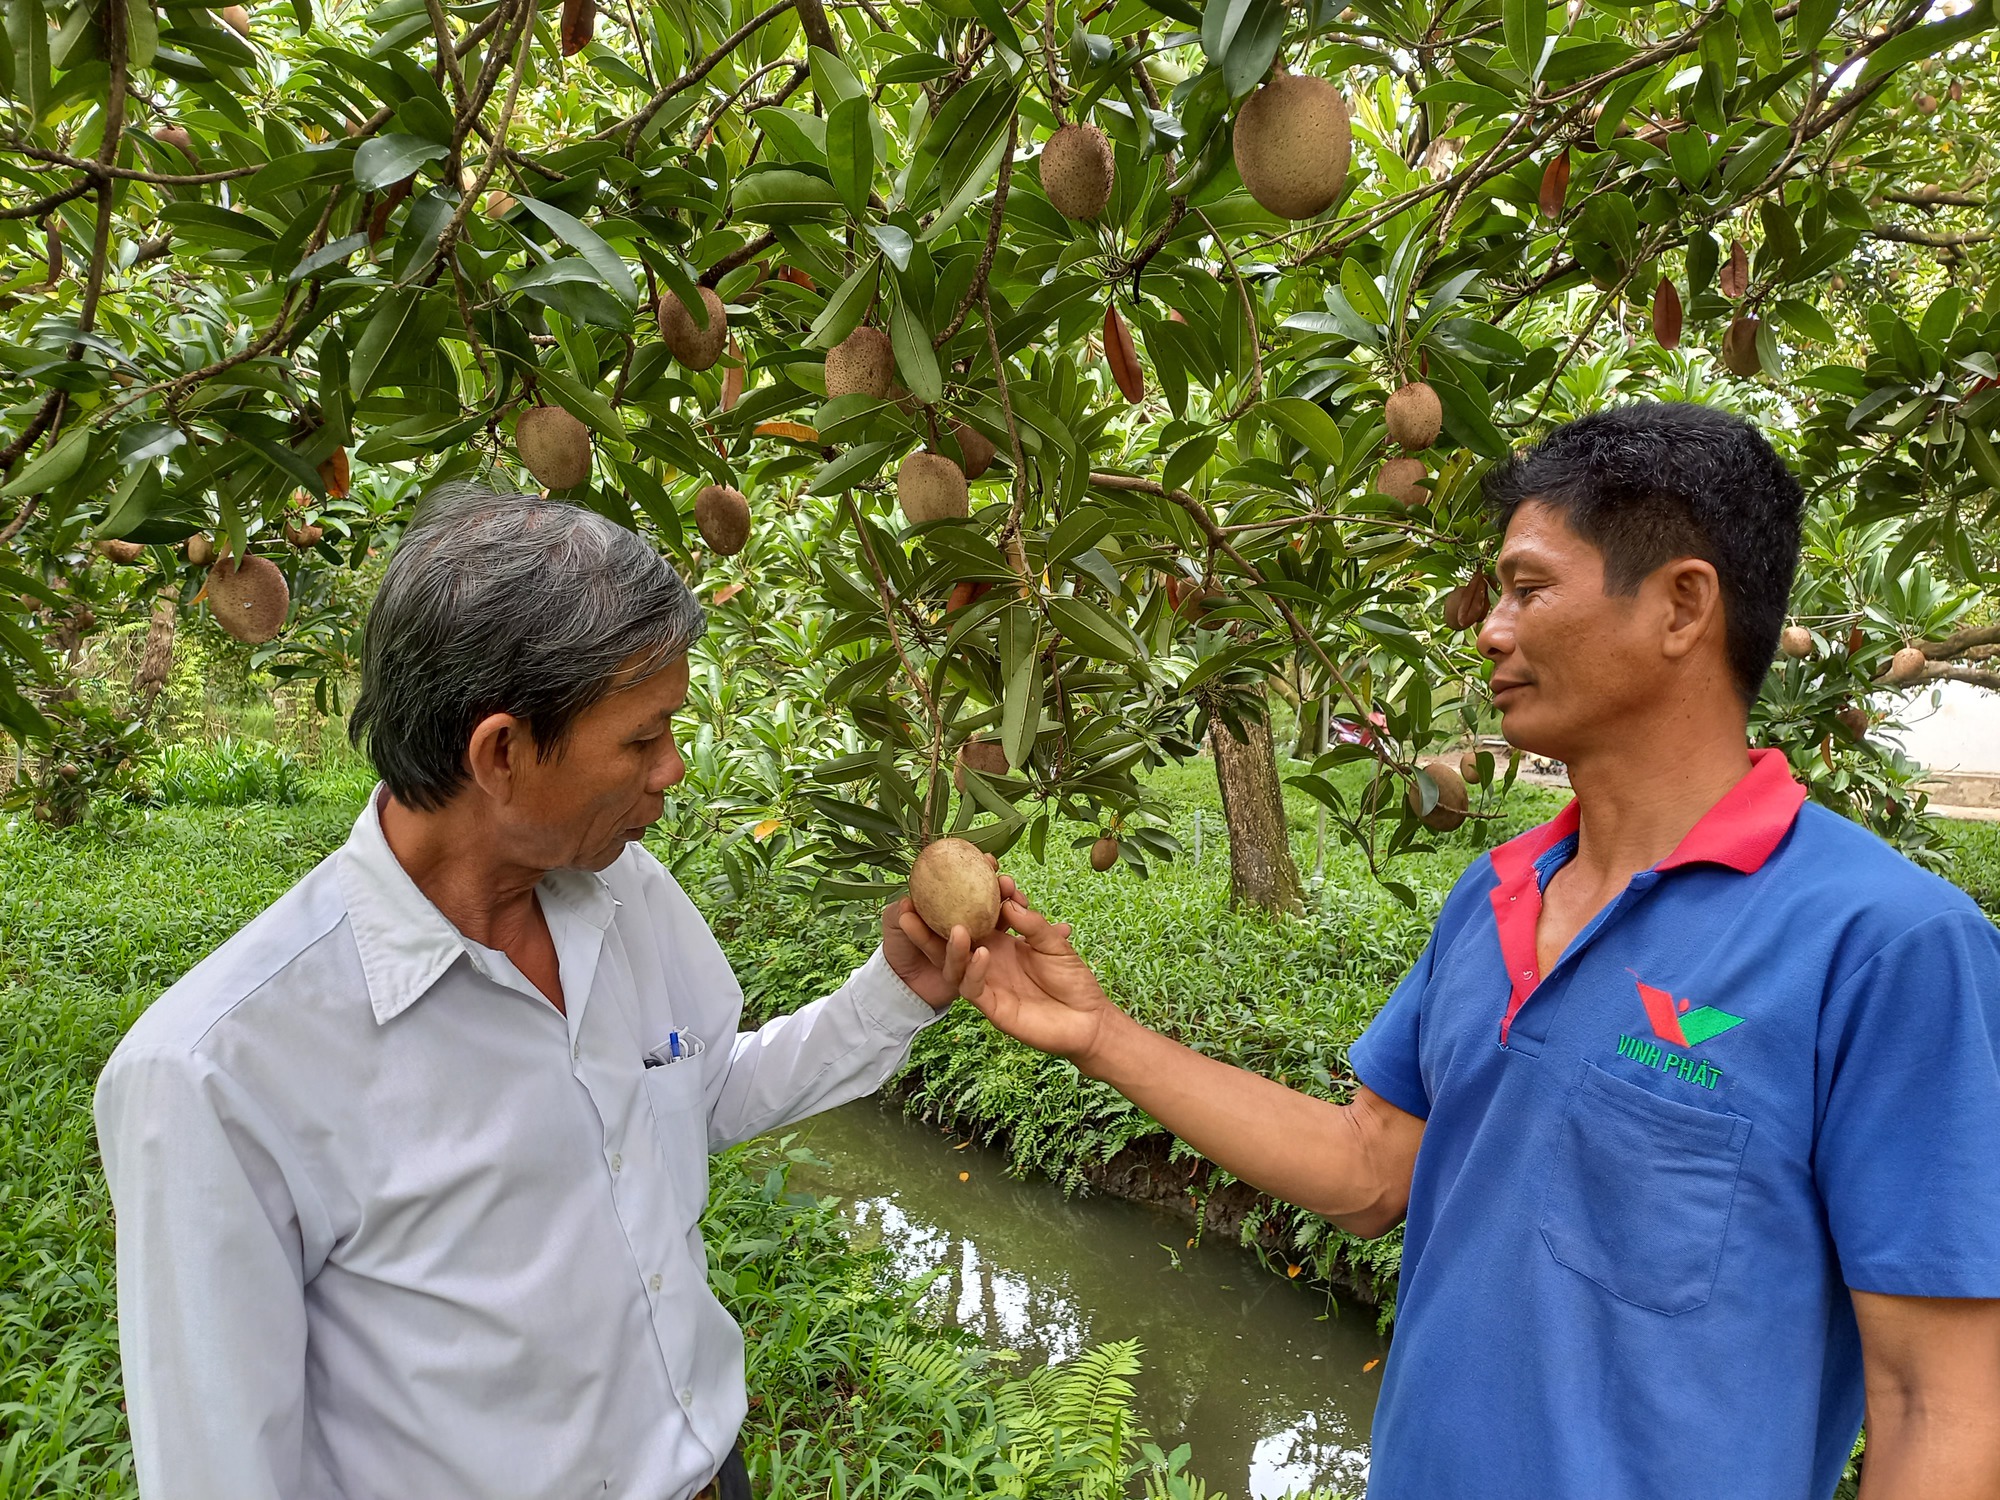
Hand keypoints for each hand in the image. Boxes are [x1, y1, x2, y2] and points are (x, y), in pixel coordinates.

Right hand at [897, 877, 1124, 1067]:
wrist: (1087, 1020)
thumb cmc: (1073, 979)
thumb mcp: (1055, 943)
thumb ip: (1031, 923)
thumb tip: (1006, 901)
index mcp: (1001, 941)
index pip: (975, 916)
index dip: (967, 897)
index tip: (967, 877)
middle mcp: (987, 959)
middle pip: (952, 940)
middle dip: (932, 923)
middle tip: (915, 903)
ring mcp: (987, 982)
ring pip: (954, 964)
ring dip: (950, 947)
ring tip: (955, 928)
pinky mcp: (991, 1006)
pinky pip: (972, 987)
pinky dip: (973, 970)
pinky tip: (981, 954)